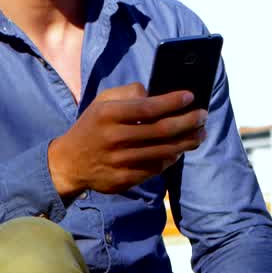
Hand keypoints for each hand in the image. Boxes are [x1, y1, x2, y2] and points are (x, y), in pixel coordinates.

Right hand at [47, 82, 207, 197]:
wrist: (69, 163)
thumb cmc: (92, 126)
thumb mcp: (102, 102)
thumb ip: (128, 93)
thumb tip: (157, 93)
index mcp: (107, 115)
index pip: (148, 107)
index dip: (173, 102)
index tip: (191, 97)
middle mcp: (113, 138)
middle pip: (162, 130)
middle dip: (188, 122)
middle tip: (203, 116)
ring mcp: (119, 161)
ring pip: (163, 151)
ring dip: (187, 142)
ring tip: (199, 134)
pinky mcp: (124, 179)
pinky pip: (156, 168)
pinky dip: (172, 159)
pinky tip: (179, 150)